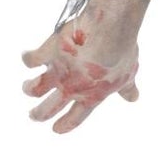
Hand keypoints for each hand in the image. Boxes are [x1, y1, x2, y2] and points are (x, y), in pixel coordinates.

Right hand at [21, 0, 141, 134]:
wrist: (108, 32)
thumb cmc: (122, 53)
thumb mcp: (127, 75)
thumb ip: (127, 88)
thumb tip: (133, 98)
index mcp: (91, 97)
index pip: (75, 118)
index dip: (64, 125)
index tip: (56, 129)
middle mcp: (71, 88)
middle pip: (47, 110)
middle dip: (38, 114)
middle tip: (33, 115)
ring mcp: (58, 72)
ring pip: (34, 89)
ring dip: (29, 89)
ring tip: (27, 88)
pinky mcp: (48, 53)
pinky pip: (30, 60)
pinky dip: (28, 58)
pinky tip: (27, 57)